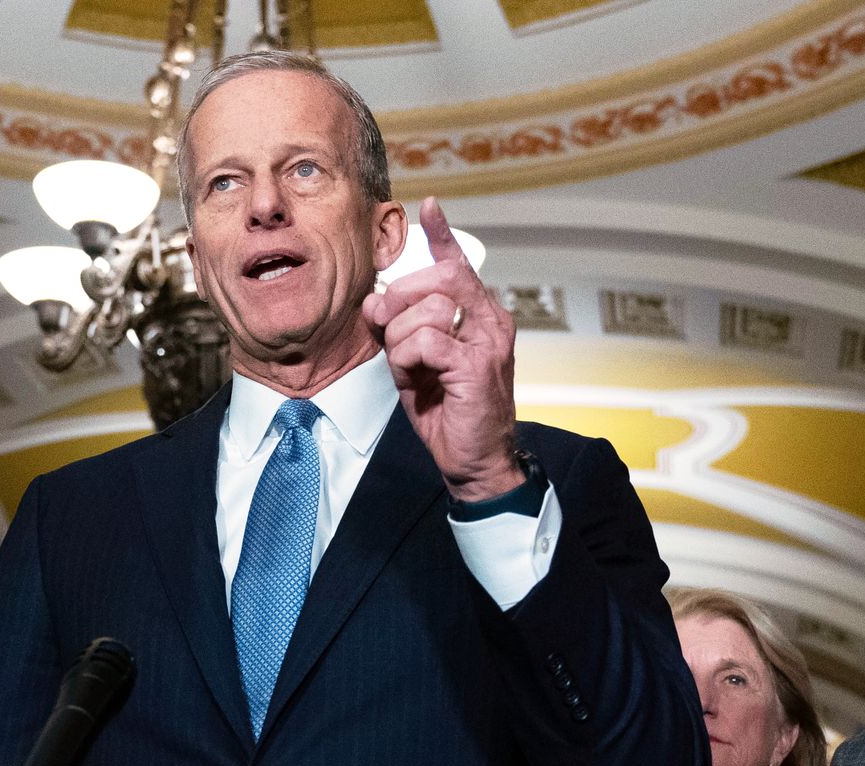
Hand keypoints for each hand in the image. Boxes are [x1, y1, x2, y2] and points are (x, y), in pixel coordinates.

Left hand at [362, 197, 523, 500]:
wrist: (473, 460)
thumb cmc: (447, 409)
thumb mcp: (415, 361)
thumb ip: (399, 328)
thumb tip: (373, 300)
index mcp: (480, 314)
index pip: (459, 263)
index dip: (442, 235)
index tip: (428, 206)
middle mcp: (491, 320)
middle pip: (437, 278)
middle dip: (400, 299)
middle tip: (387, 327)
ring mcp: (488, 341)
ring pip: (427, 309)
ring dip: (401, 339)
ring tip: (409, 367)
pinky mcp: (476, 365)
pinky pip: (425, 341)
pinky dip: (407, 359)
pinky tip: (416, 378)